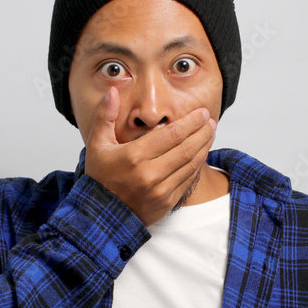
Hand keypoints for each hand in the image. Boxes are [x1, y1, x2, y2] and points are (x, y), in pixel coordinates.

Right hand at [82, 87, 215, 226]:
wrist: (103, 214)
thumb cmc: (100, 177)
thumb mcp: (96, 145)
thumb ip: (105, 116)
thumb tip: (112, 92)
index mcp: (134, 156)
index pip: (172, 134)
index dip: (191, 122)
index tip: (201, 113)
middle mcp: (149, 174)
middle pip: (186, 148)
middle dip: (202, 132)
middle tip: (210, 121)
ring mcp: (160, 190)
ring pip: (190, 164)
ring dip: (204, 147)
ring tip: (210, 133)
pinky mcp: (166, 202)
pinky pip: (188, 180)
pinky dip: (197, 165)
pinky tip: (201, 153)